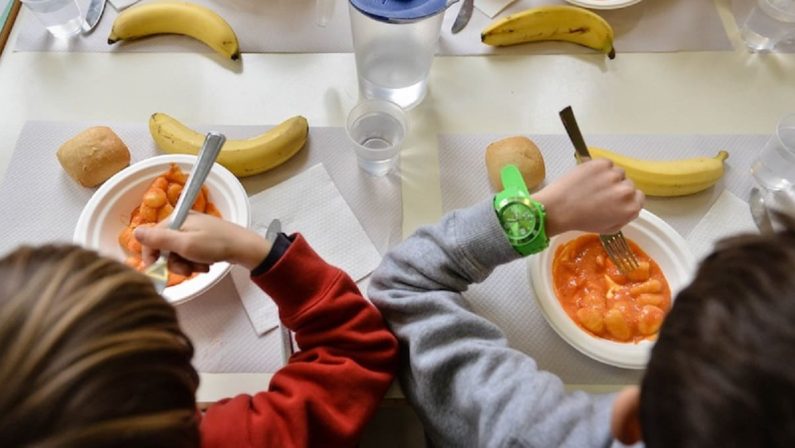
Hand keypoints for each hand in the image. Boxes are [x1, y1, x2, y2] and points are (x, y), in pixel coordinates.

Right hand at [134, 212, 270, 274]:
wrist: (245, 248)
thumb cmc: (215, 245)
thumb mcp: (184, 244)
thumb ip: (159, 239)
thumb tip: (135, 232)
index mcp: (177, 219)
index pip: (152, 237)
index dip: (151, 254)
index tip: (154, 269)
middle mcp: (184, 222)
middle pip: (166, 247)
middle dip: (175, 262)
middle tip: (188, 269)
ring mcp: (194, 231)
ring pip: (179, 253)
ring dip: (187, 264)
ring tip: (201, 266)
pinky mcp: (204, 240)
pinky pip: (191, 254)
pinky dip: (196, 262)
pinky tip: (207, 264)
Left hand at [533, 159, 643, 235]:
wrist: (557, 208)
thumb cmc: (580, 221)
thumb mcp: (608, 228)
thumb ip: (624, 217)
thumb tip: (630, 207)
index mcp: (630, 208)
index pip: (639, 197)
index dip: (626, 198)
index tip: (615, 199)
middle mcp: (626, 190)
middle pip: (628, 184)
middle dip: (616, 188)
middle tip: (600, 194)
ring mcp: (614, 175)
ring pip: (617, 172)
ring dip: (608, 177)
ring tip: (592, 185)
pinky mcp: (601, 164)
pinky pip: (606, 164)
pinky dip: (599, 168)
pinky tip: (588, 177)